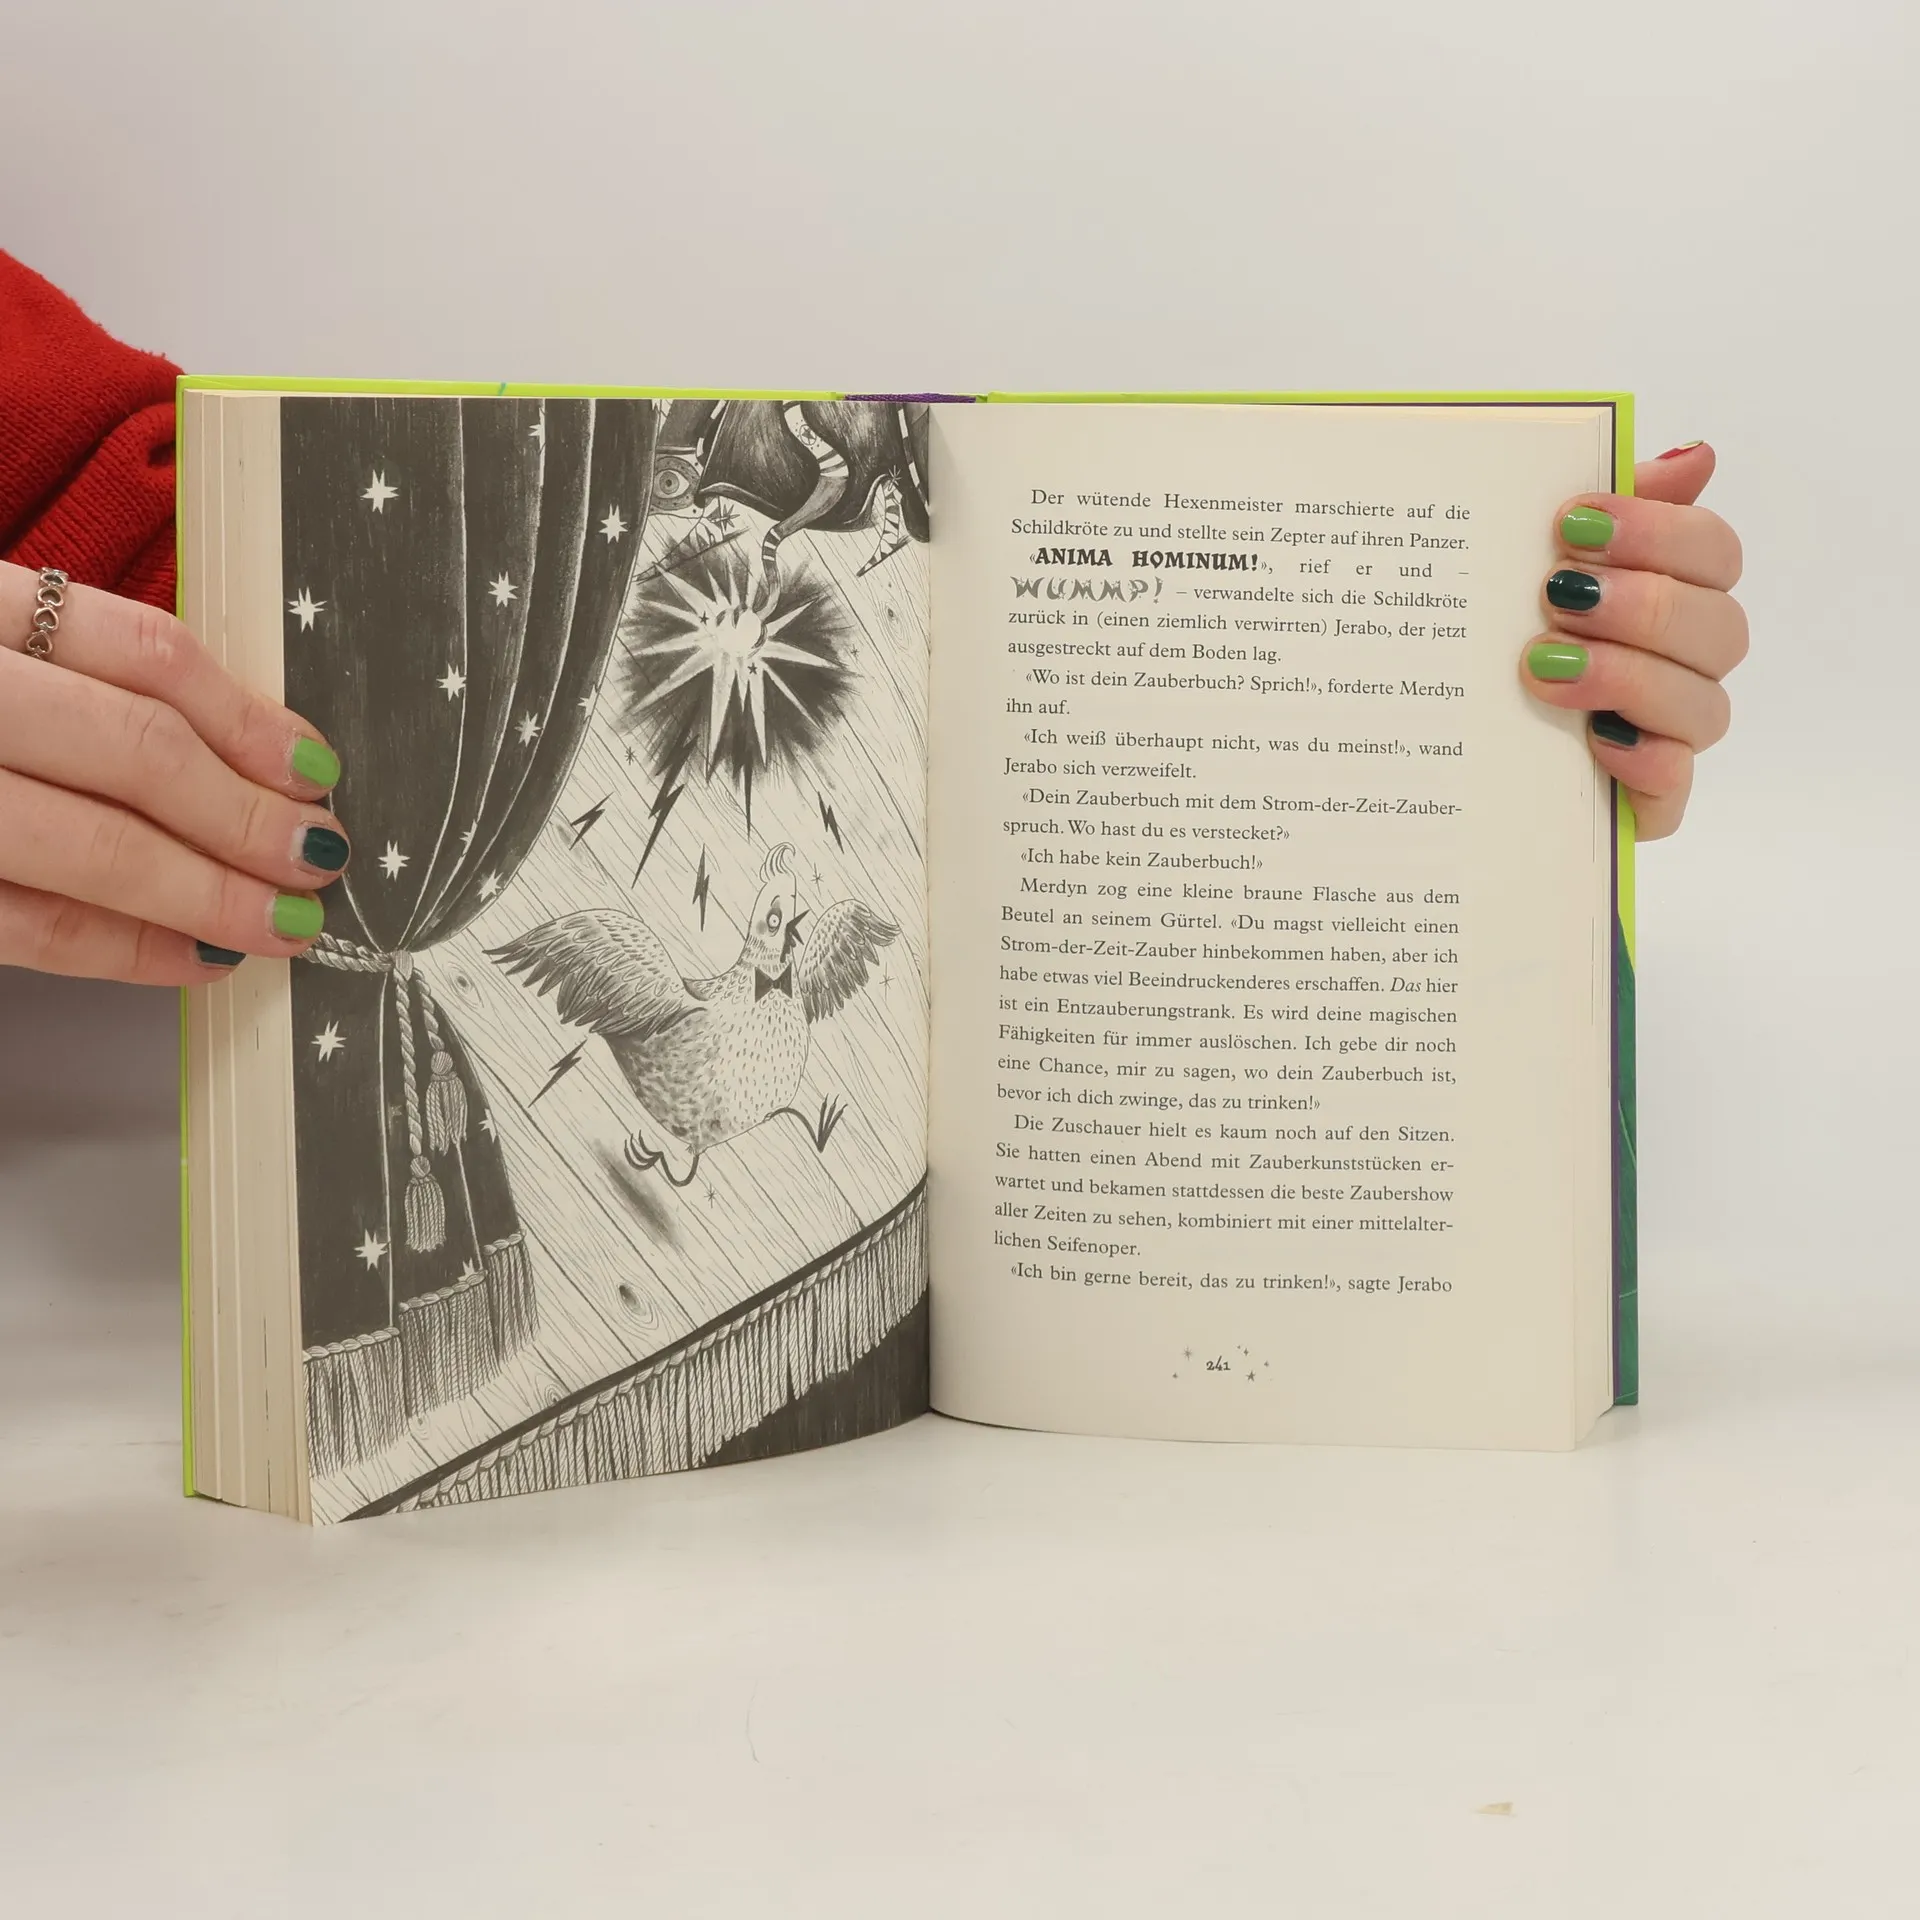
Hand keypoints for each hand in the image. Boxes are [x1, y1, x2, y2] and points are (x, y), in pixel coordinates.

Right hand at [0, 562, 347, 983]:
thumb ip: (75, 672)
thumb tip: (245, 752)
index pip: (143, 654)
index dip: (249, 720)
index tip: (319, 769)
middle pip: (132, 754)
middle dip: (246, 820)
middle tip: (320, 860)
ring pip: (83, 848)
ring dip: (203, 896)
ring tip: (285, 925)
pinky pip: (24, 925)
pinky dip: (120, 950)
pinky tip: (193, 962)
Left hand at [1521, 443, 1745, 839]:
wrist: (1433, 745)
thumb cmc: (1491, 636)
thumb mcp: (1526, 559)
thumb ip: (1608, 506)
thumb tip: (1695, 456)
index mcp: (1670, 593)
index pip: (1713, 552)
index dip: (1658, 531)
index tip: (1571, 522)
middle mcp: (1683, 665)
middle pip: (1721, 628)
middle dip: (1641, 604)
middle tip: (1555, 596)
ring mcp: (1669, 736)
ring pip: (1705, 707)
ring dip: (1629, 677)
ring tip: (1544, 665)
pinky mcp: (1644, 802)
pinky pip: (1675, 788)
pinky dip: (1642, 759)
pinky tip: (1595, 738)